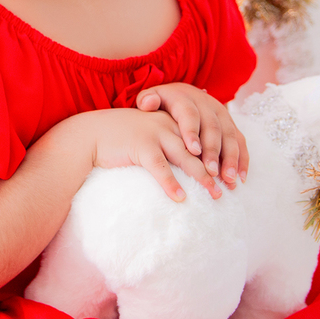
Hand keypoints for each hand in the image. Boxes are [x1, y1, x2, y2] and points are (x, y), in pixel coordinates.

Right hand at [76, 107, 220, 200]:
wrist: (88, 134)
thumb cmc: (117, 138)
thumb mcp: (147, 134)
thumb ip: (167, 142)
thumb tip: (186, 162)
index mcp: (170, 120)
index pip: (200, 138)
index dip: (216, 155)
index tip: (230, 173)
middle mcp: (166, 124)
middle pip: (198, 149)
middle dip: (216, 168)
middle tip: (231, 186)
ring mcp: (153, 133)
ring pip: (186, 158)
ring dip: (202, 178)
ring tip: (215, 194)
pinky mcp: (140, 146)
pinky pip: (160, 168)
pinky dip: (171, 183)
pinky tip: (180, 198)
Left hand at [135, 83, 247, 187]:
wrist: (182, 92)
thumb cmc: (163, 103)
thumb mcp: (151, 97)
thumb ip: (147, 100)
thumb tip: (148, 103)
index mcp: (185, 99)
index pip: (189, 115)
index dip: (192, 132)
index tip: (193, 151)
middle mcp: (206, 105)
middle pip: (213, 128)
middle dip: (213, 151)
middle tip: (211, 172)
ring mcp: (221, 114)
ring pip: (229, 136)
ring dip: (231, 158)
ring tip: (228, 179)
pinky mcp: (231, 124)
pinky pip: (240, 141)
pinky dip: (242, 160)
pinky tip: (240, 178)